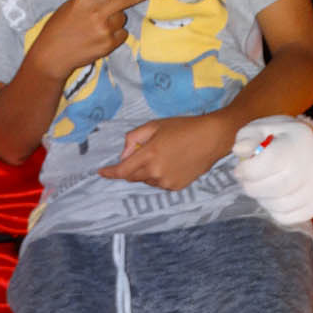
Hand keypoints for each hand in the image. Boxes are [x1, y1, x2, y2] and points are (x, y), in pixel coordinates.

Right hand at [29, 0, 170, 81]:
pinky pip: (121, 35)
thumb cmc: (59, 28)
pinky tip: (97, 39)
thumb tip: (112, 4)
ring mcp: (104, 29)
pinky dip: (113, 36)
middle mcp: (97, 11)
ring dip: (114, 21)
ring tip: (94, 29)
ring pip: (122, 18)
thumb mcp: (71, 7)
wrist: (51, 56)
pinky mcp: (109, 44)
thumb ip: (91, 1)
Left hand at [98, 112, 233, 189]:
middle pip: (132, 177)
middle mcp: (156, 172)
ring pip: (146, 180)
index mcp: (149, 155)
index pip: (122, 170)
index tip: (101, 172)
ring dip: (146, 171)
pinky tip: (172, 162)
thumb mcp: (154, 125)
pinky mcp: (176, 187)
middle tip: (144, 152)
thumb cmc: (183, 127)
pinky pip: (159, 183)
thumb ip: (134, 138)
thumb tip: (124, 155)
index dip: (109, 173)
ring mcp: (167, 182)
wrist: (212, 138)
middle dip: (130, 167)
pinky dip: (158, 175)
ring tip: (163, 154)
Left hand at [232, 117, 312, 223]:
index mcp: (297, 143)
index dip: (246, 170)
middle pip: (275, 187)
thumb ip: (247, 137)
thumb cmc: (278, 137)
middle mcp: (312, 166)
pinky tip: (272, 196)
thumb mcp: (261, 128)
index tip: (239, 170)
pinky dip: (274, 211)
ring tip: (259, 187)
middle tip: (246, 182)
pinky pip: (288, 217)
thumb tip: (239, 150)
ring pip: (280, 205)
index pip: (269, 162)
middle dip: (252, 187)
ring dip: (262, 199)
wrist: (308, 145)